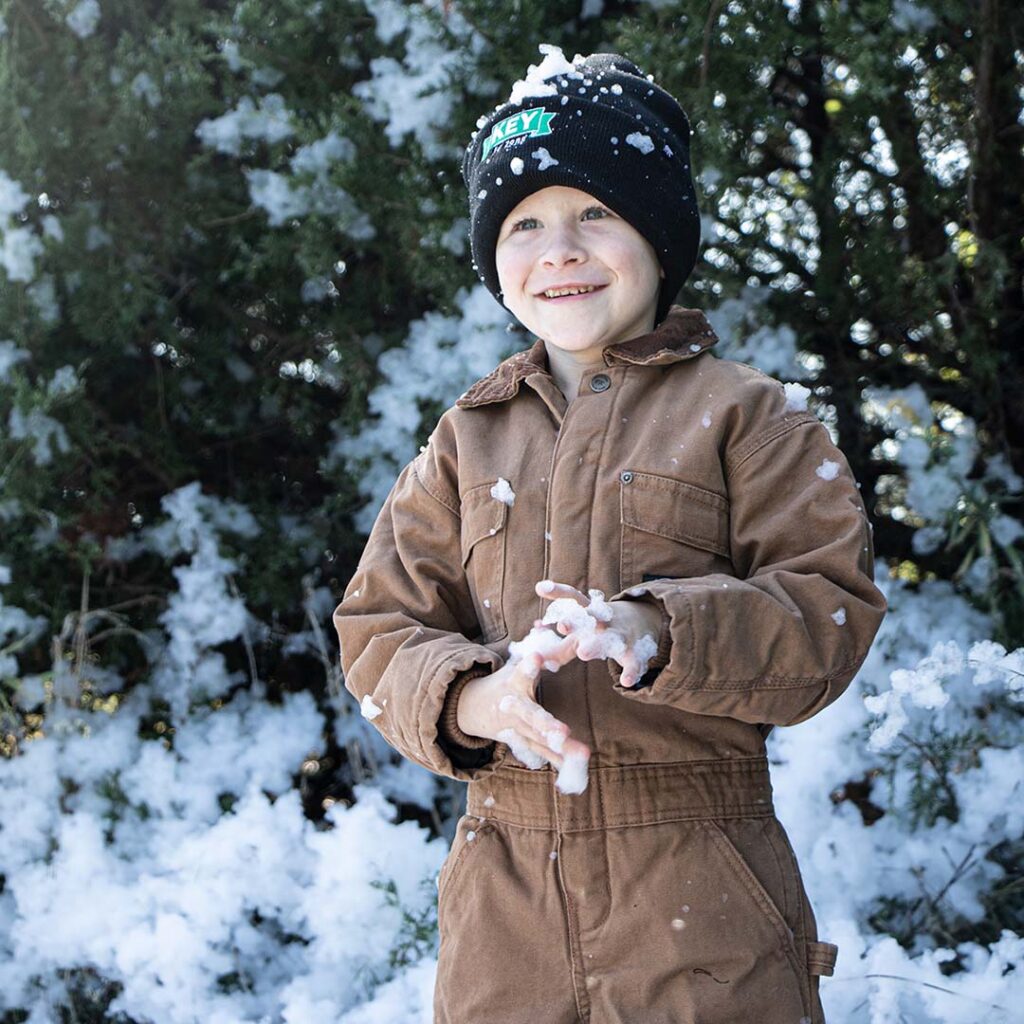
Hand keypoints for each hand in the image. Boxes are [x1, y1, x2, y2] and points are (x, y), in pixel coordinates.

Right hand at [456, 629, 590, 768]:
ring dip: (559, 748)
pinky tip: (575, 768)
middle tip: (563, 732)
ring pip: (538, 739)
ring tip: (582, 753)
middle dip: (546, 724)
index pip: (522, 671)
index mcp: (514, 681)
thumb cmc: (507, 680)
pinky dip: (557, 760)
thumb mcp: (524, 661)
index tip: (537, 657)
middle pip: (529, 715)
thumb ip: (555, 651)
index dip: (529, 665)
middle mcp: (513, 706)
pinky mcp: (520, 742)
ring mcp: (515, 728)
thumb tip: (580, 632)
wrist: (474, 707)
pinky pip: (541, 752)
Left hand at [534, 580, 662, 687]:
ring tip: (582, 652)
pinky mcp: (633, 650)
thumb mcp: (578, 635)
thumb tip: (531, 657)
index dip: (557, 592)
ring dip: (597, 644)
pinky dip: (630, 670)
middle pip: (590, 615)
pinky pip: (632, 661)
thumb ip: (555, 647)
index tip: (541, 588)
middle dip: (576, 620)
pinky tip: (625, 682)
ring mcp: (620, 633)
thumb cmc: (598, 630)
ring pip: (610, 636)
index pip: (572, 597)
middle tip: (561, 626)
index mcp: (588, 610)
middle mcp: (603, 619)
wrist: (641, 620)